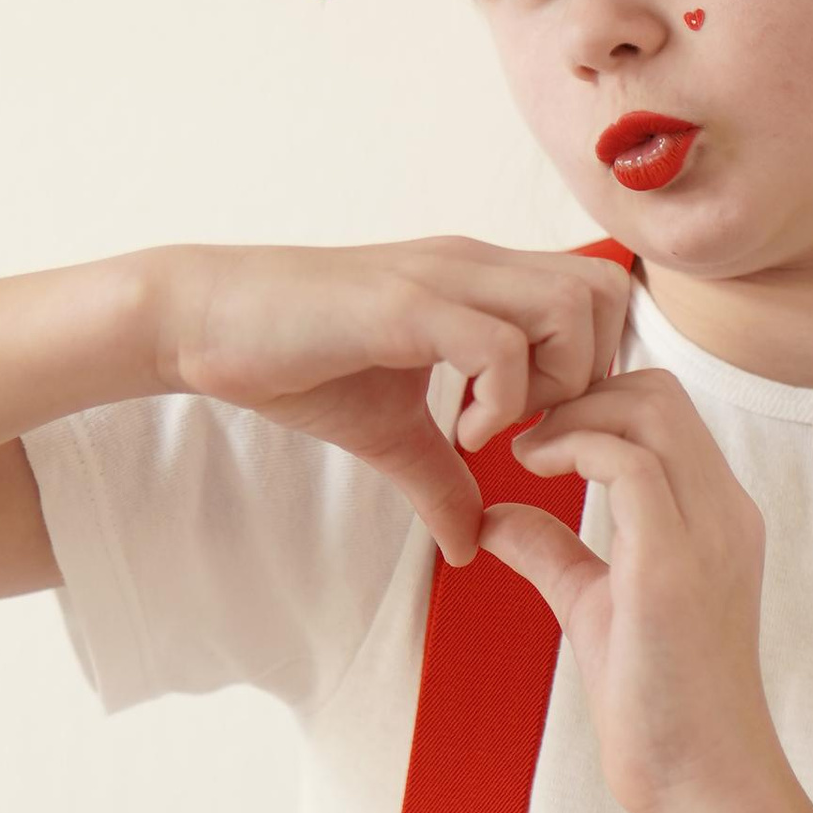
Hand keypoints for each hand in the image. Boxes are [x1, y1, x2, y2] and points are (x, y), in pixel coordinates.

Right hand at [153, 237, 634, 563]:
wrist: (205, 320)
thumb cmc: (295, 361)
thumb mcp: (388, 433)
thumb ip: (440, 478)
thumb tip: (468, 546)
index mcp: (482, 284)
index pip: (600, 297)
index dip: (592, 369)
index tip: (539, 428)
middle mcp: (477, 267)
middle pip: (607, 293)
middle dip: (590, 375)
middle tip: (533, 428)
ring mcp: (445, 278)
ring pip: (573, 309)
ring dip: (550, 386)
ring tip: (492, 432)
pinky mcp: (407, 305)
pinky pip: (500, 344)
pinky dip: (500, 401)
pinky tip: (459, 433)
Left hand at [479, 369, 791, 812]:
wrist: (704, 783)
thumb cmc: (658, 706)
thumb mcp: (593, 606)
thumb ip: (554, 552)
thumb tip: (493, 516)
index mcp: (715, 516)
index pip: (663, 409)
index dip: (591, 401)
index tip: (531, 432)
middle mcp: (723, 511)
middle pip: (657, 390)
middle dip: (578, 392)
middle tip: (518, 431)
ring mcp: (707, 533)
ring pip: (648, 407)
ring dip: (571, 413)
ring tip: (522, 448)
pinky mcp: (673, 565)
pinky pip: (628, 462)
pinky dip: (571, 446)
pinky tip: (531, 470)